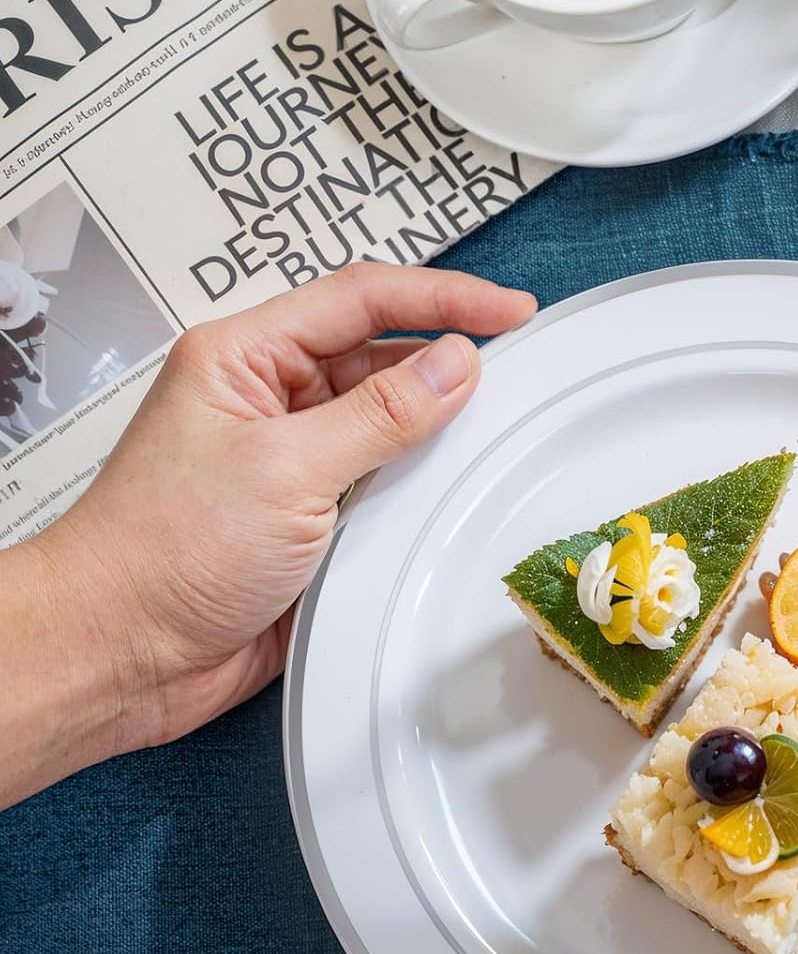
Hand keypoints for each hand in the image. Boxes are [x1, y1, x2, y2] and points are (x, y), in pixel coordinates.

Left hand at [10, 265, 532, 797]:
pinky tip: (452, 494)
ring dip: (435, 429)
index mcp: (244, 359)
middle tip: (518, 371)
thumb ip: (380, 415)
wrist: (123, 656)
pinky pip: (383, 486)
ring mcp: (293, 461)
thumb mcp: (285, 470)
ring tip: (493, 431)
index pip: (360, 301)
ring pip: (387, 424)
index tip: (509, 310)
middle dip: (447, 360)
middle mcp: (269, 401)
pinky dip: (421, 488)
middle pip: (379, 356)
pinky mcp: (311, 518)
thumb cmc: (161, 555)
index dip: (443, 297)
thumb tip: (454, 365)